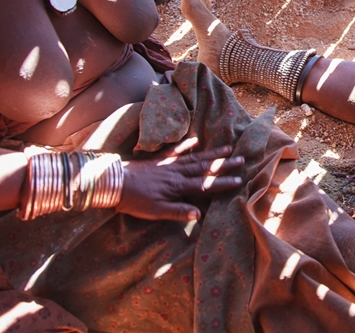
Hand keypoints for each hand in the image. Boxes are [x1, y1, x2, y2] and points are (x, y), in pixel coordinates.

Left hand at [118, 139, 244, 220]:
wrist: (113, 182)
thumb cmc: (134, 201)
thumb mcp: (156, 211)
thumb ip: (178, 212)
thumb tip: (199, 214)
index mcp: (178, 186)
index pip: (204, 185)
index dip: (222, 183)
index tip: (238, 180)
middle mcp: (177, 172)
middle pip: (204, 167)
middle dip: (223, 164)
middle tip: (241, 159)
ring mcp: (169, 163)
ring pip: (195, 157)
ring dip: (212, 153)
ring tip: (228, 148)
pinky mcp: (159, 159)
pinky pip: (176, 150)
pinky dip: (186, 145)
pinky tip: (196, 140)